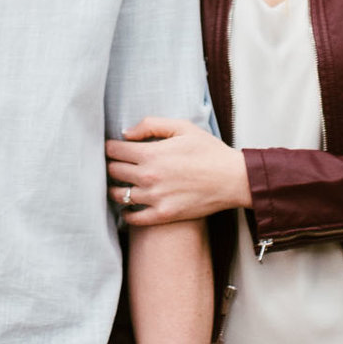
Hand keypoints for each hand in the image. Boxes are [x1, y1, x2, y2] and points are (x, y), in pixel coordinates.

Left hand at [106, 116, 249, 228]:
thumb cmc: (209, 151)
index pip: (114, 150)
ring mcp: (154, 198)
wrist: (232, 179)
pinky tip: (129, 209)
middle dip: (111, 165)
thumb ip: (150, 125)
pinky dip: (127, 214)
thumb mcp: (182, 127)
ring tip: (120, 185)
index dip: (110, 147)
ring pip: (118, 195)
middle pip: (112, 171)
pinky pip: (133, 218)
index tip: (113, 148)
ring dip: (115, 189)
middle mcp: (148, 177)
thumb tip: (125, 134)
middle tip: (116, 165)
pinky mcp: (163, 215)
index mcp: (150, 154)